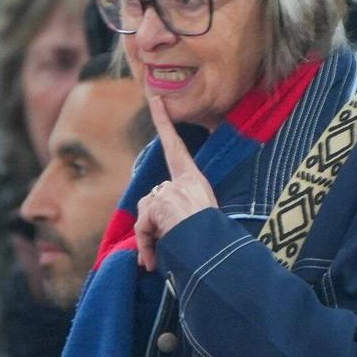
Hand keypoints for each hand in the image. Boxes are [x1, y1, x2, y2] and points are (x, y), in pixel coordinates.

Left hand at [133, 94, 216, 269]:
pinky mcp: (159, 204)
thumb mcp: (198, 222)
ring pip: (144, 213)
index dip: (164, 121)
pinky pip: (142, 226)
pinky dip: (145, 244)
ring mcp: (170, 192)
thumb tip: (157, 228)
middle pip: (151, 199)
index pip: (176, 147)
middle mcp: (182, 183)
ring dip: (149, 236)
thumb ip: (175, 215)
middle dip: (152, 225)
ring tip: (165, 251)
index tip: (155, 98)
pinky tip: (153, 258)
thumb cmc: (211, 243)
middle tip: (165, 245)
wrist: (215, 253)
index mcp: (194, 182)